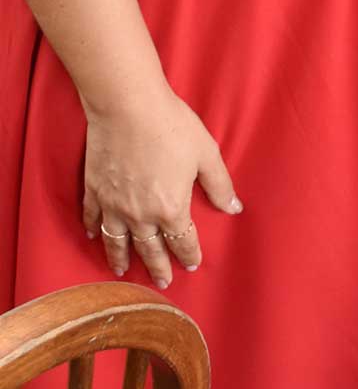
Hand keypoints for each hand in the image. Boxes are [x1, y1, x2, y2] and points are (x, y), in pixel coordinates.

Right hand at [82, 89, 242, 289]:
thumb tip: (234, 207)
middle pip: (150, 249)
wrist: (128, 106)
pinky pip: (92, 218)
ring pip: (117, 241)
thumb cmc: (171, 126)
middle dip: (158, 267)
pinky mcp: (94, 189)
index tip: (192, 264)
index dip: (189, 254)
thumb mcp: (206, 154)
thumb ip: (220, 185)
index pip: (183, 241)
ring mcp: (113, 204)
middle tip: (163, 282)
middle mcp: (140, 215)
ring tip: (123, 272)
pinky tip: (95, 237)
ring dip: (121, 259)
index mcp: (171, 209)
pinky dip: (93, 230)